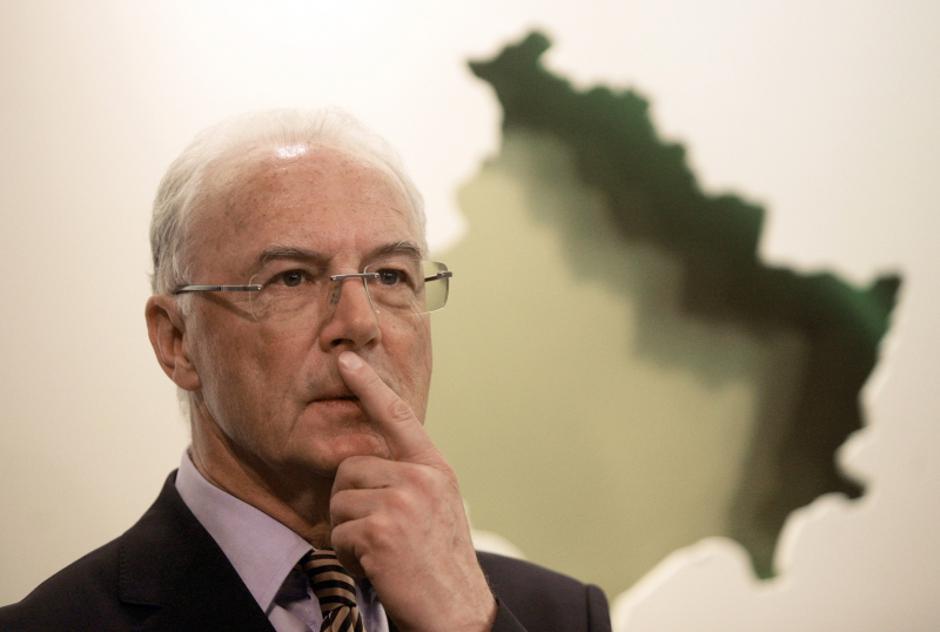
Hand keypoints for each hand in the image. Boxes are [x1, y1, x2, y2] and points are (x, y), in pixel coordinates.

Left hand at [330, 351, 496, 631]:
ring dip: (349, 533)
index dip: (368, 384)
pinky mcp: (382, 529)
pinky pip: (339, 533)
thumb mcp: (437, 506)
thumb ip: (409, 477)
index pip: (396, 415)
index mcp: (434, 467)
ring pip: (339, 501)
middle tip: (380, 535)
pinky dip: (349, 556)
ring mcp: (402, 501)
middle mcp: (420, 476)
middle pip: (350, 468)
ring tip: (382, 553)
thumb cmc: (440, 562)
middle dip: (352, 505)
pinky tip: (378, 568)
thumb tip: (366, 463)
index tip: (345, 360)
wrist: (457, 610)